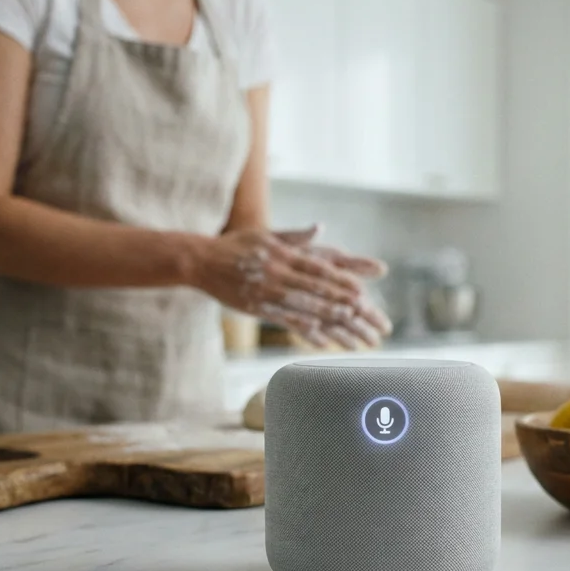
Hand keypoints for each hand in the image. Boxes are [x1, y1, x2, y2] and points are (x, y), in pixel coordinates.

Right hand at [194, 227, 391, 348]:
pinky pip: (286, 323)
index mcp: (285, 256)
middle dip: (345, 306)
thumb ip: (295, 236)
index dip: (342, 282)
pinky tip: (322, 342)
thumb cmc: (236, 245)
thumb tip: (320, 228)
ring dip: (332, 323)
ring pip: (306, 310)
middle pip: (319, 292)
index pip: (320, 269)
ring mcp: (268, 293)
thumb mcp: (266, 234)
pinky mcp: (258, 308)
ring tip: (354, 334)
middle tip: (367, 317)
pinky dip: (305, 332)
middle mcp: (280, 274)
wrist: (201, 260)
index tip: (362, 292)